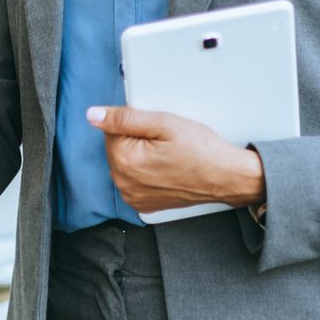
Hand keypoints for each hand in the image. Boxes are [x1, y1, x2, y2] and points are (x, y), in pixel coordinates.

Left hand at [86, 105, 266, 213]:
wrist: (226, 177)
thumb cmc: (201, 150)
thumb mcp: (164, 123)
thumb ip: (124, 118)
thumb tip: (93, 115)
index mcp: (124, 161)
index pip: (112, 129)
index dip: (136, 124)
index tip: (157, 130)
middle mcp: (124, 183)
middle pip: (117, 148)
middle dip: (136, 140)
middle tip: (166, 142)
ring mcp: (133, 197)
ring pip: (126, 164)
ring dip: (140, 156)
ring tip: (168, 155)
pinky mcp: (144, 205)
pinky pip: (135, 180)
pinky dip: (146, 173)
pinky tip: (166, 169)